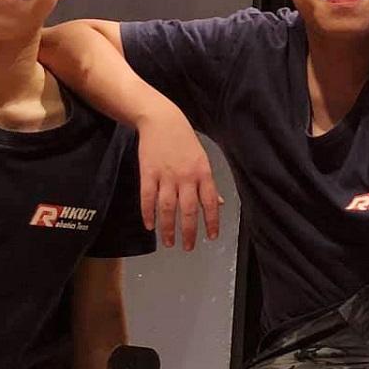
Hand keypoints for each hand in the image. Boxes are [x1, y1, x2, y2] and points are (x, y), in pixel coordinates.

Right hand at [137, 106, 220, 249]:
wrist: (161, 120)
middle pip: (188, 210)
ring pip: (167, 208)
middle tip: (188, 248)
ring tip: (169, 242)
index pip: (210, 202)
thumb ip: (209, 184)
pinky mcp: (147, 173)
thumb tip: (220, 204)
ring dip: (168, 228)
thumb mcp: (203, 159)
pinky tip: (150, 226)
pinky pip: (147, 198)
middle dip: (189, 232)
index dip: (212, 222)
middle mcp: (186, 177)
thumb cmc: (185, 141)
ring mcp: (165, 176)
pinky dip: (148, 213)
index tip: (212, 237)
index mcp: (203, 173)